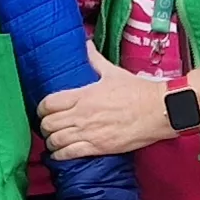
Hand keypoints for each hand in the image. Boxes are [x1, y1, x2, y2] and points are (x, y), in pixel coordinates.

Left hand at [40, 44, 184, 158]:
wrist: (158, 110)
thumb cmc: (138, 91)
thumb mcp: (113, 72)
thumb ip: (95, 60)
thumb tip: (86, 44)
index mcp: (83, 95)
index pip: (48, 103)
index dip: (41, 108)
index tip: (43, 110)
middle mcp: (81, 114)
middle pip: (48, 123)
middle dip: (44, 126)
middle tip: (47, 126)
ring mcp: (89, 132)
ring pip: (56, 140)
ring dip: (50, 141)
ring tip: (52, 141)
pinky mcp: (98, 147)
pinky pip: (70, 153)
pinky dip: (60, 155)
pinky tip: (59, 154)